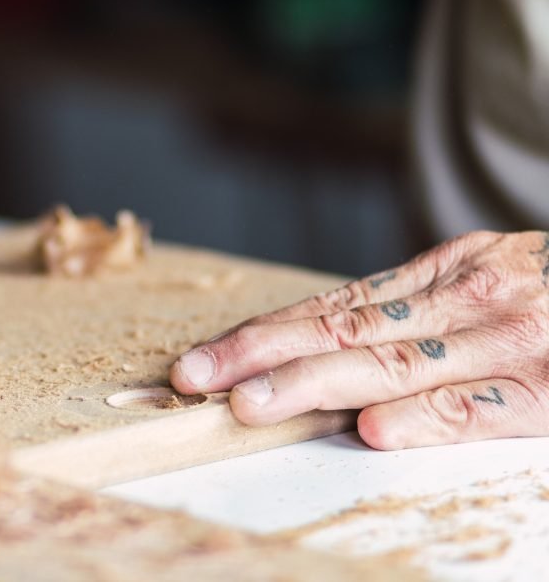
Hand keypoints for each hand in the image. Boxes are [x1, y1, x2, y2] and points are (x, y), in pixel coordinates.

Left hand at [170, 231, 548, 449]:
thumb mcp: (482, 276)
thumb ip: (409, 309)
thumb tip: (322, 342)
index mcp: (442, 273)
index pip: (331, 308)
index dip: (263, 334)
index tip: (205, 357)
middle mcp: (466, 301)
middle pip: (343, 332)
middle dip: (261, 356)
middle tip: (196, 378)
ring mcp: (508, 345)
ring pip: (394, 365)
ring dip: (316, 385)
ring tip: (252, 403)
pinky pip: (481, 406)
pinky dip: (427, 417)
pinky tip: (375, 429)